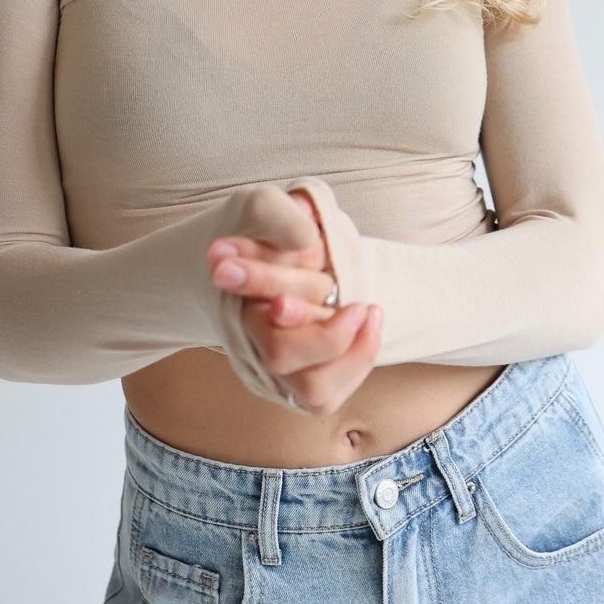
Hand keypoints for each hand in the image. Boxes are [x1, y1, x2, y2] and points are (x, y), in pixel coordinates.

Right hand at [206, 187, 383, 415]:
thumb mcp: (263, 206)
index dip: (265, 290)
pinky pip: (326, 397)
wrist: (261, 262)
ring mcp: (269, 370)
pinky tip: (368, 326)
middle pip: (280, 356)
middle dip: (326, 336)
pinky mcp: (293, 387)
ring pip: (310, 389)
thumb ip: (278, 215)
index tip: (288, 296)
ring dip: (351, 353)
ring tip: (369, 312)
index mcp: (234, 296)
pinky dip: (356, 364)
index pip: (249, 295)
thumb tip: (305, 227)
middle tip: (360, 307)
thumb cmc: (264, 232)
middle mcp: (247, 340)